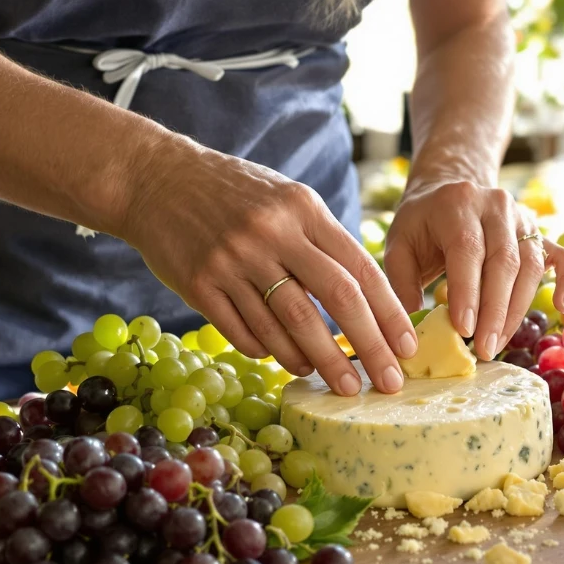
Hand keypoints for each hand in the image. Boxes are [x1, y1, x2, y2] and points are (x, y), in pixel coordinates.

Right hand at [123, 145, 416, 395]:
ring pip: (289, 324)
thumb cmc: (233, 193)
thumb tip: (367, 299)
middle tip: (388, 382)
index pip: (360, 268)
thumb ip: (323, 241)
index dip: (389, 314)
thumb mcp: (287, 198)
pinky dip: (271, 352)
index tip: (407, 347)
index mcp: (303, 209)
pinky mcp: (200, 285)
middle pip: (335, 299)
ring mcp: (234, 260)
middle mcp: (272, 233)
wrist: (156, 179)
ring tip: (340, 383)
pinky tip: (287, 362)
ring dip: (320, 361)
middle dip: (368, 347)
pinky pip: (245, 332)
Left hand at [384, 178, 563, 359]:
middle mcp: (495, 206)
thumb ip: (402, 285)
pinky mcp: (538, 231)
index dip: (468, 291)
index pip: (467, 249)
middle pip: (504, 260)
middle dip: (495, 311)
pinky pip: (561, 255)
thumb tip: (409, 336)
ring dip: (517, 309)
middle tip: (485, 349)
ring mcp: (521, 217)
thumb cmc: (421, 223)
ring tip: (500, 343)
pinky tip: (562, 307)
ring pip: (530, 265)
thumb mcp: (399, 245)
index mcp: (457, 204)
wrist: (448, 188)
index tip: (464, 329)